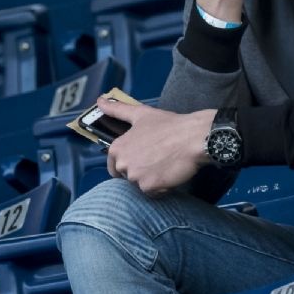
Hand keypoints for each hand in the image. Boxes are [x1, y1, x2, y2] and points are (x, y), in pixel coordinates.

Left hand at [97, 97, 215, 195]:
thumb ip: (118, 109)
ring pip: (141, 185)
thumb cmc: (169, 125)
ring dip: (152, 179)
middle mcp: (123, 163)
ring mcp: (135, 176)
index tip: (144, 155)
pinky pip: (153, 192)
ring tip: (165, 163)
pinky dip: (161, 186)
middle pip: (128, 176)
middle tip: (158, 157)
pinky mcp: (149, 187)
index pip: (114, 165)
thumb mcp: (142, 114)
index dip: (130, 161)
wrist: (193, 137)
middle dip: (141, 170)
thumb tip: (99, 100)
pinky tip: (170, 172)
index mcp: (117, 147)